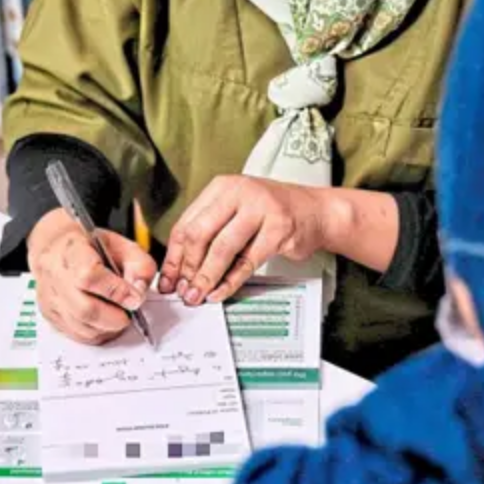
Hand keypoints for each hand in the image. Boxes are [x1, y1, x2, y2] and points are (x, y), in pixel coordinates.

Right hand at [28, 208, 157, 344]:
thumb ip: (139, 265)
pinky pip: (77, 335)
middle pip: (85, 310)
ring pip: (82, 328)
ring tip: (117, 315)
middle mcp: (55, 276)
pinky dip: (97, 333)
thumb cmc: (89, 245)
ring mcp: (50, 298)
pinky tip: (104, 320)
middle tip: (129, 312)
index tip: (135, 297)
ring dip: (108, 328)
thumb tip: (140, 292)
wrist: (57, 247)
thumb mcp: (121, 244)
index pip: (89, 276)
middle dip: (115, 317)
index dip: (116, 291)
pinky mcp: (50, 315)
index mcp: (72, 251)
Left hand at [160, 176, 343, 304]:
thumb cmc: (272, 214)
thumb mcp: (236, 213)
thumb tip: (179, 269)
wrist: (315, 211)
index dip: (174, 257)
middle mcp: (238, 192)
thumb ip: (210, 233)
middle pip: (200, 234)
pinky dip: (230, 281)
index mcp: (221, 188)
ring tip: (198, 295)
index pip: (186, 224)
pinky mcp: (278, 227)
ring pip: (222, 248)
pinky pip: (247, 261)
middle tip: (183, 291)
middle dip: (187, 268)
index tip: (168, 280)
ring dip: (206, 277)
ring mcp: (260, 208)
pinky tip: (220, 293)